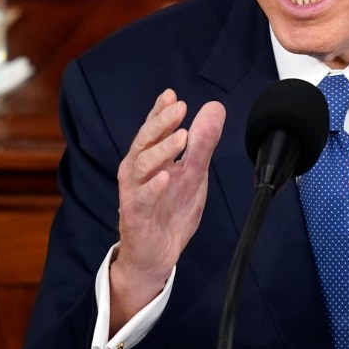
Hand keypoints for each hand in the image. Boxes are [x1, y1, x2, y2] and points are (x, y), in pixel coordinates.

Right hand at [109, 89, 225, 330]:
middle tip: (180, 107)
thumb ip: (202, 143)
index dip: (160, 111)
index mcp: (149, 158)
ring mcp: (134, 193)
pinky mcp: (135, 215)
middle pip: (144, 141)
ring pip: (141, 165)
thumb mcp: (193, 173)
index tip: (172, 95)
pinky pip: (141, 199)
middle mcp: (136, 172)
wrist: (157, 253)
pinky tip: (165, 176)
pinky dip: (153, 187)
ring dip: (161, 150)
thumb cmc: (170, 210)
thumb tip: (214, 107)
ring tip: (181, 137)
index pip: (153, 129)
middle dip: (161, 123)